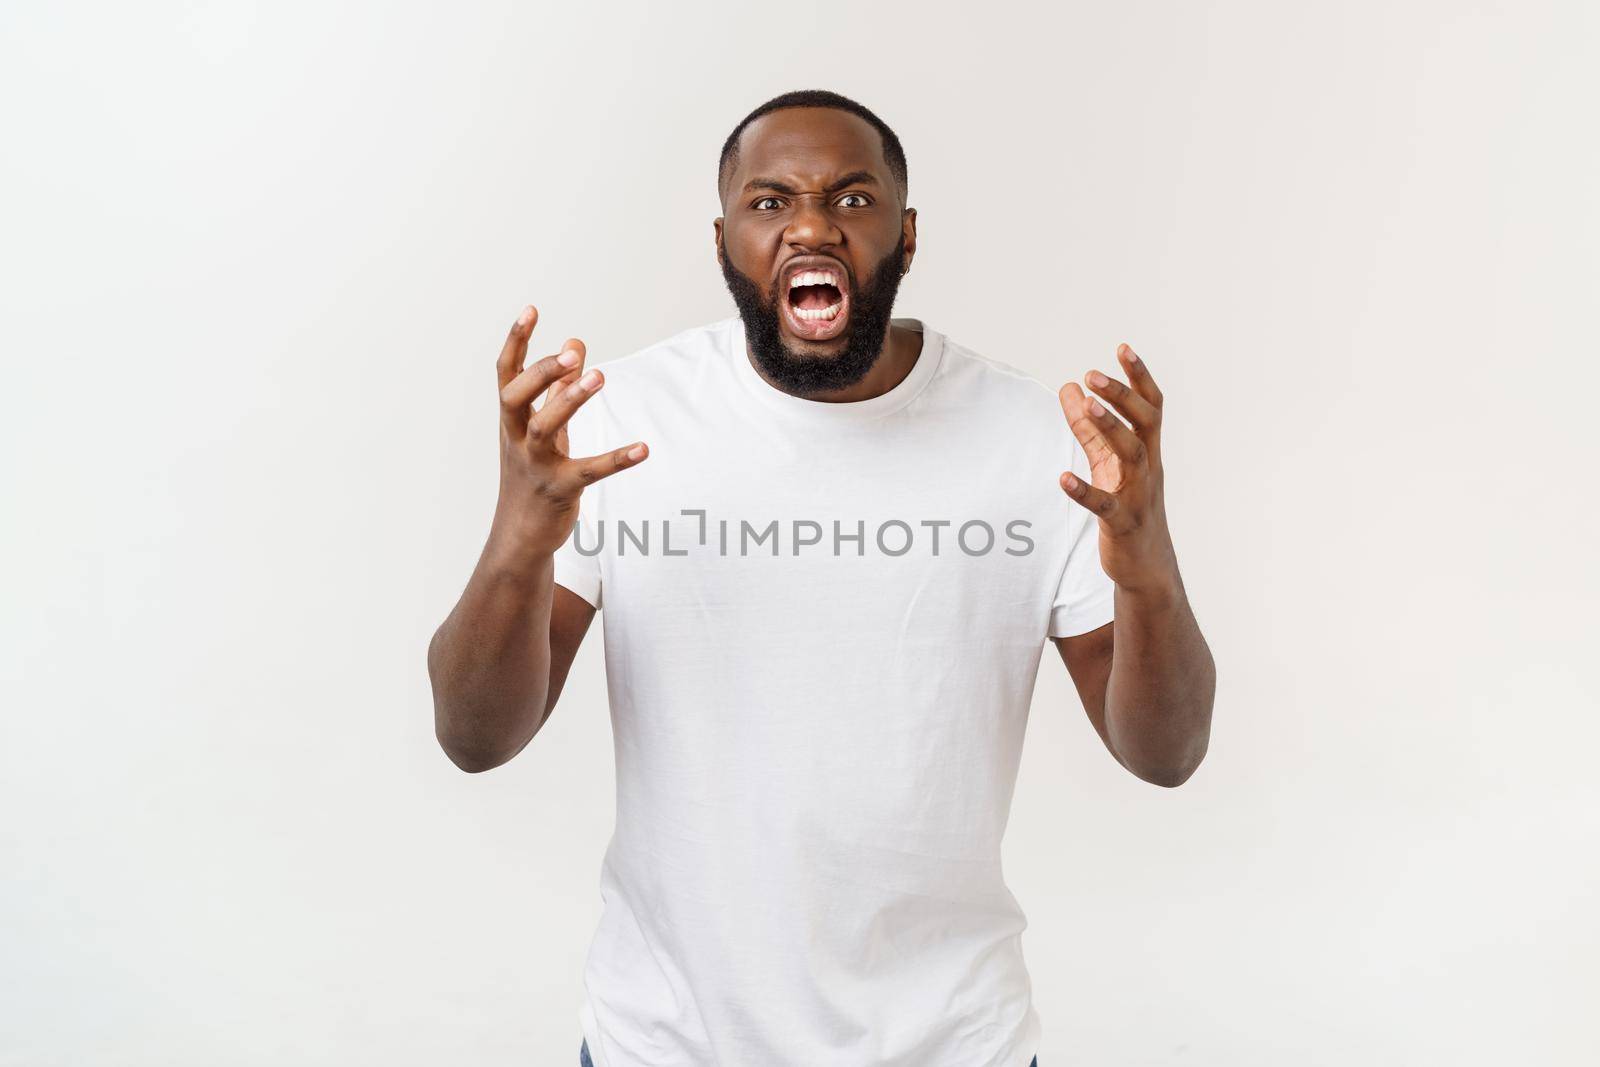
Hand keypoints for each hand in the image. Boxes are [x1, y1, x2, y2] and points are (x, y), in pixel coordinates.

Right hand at [491, 305, 647, 557]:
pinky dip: (616, 459)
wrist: (519, 534)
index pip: (506, 374)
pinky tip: (643, 449)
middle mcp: (517, 439)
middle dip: (541, 372)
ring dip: (570, 401)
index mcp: (511, 420)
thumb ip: (559, 387)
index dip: (516, 342)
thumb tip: (576, 343)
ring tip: (599, 375)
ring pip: (546, 429)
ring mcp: (536, 465)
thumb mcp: (543, 427)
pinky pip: (589, 472)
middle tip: (571, 352)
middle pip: (515, 397)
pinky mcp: (560, 490)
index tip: (532, 310)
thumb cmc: (533, 472)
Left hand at [1057, 343, 1178, 595]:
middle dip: (1122, 396)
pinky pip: (1105, 506)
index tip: (1122, 348)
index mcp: (1147, 451)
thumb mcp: (1107, 463)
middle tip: (1093, 373)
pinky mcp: (1123, 524)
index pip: (1150, 406)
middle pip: (1144, 424)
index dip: (1138, 378)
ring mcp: (1139, 496)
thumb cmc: (1128, 507)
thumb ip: (1087, 426)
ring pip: (1132, 455)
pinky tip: (1063, 479)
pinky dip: (1085, 491)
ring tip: (1088, 406)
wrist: (1147, 567)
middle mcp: (1149, 468)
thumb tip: (1068, 386)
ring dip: (1111, 429)